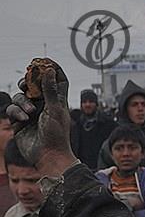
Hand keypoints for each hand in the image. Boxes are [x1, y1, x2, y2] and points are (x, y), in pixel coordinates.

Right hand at [6, 58, 77, 174]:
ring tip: (30, 112)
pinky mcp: (20, 121)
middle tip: (26, 83)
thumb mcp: (55, 109)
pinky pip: (13, 109)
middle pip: (34, 85)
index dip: (52, 69)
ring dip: (23, 102)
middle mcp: (45, 104)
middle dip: (28, 82)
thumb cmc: (57, 134)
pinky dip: (16, 112)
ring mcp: (31, 112)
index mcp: (58, 101)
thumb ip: (50, 90)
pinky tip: (23, 120)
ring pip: (21, 97)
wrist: (48, 156)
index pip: (57, 80)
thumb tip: (49, 70)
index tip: (44, 61)